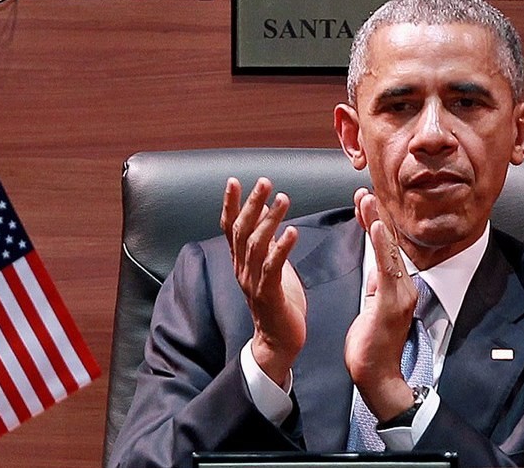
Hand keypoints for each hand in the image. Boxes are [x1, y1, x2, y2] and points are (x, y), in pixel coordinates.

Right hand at [221, 177, 305, 384]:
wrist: (278, 342)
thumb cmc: (278, 303)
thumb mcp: (271, 268)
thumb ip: (267, 243)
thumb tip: (269, 213)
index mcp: (241, 263)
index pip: (230, 228)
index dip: (230, 204)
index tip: (233, 181)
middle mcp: (242, 270)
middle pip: (242, 231)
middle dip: (252, 204)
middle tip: (264, 182)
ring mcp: (253, 282)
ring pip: (256, 245)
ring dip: (270, 220)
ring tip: (284, 199)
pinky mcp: (269, 295)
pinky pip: (272, 267)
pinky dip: (281, 248)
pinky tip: (292, 231)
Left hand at [344, 188, 416, 420]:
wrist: (376, 374)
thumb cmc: (372, 344)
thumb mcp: (373, 306)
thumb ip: (377, 286)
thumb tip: (375, 270)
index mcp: (396, 286)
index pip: (384, 247)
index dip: (374, 223)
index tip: (364, 201)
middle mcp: (403, 285)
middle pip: (388, 243)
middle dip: (376, 216)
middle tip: (365, 190)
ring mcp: (400, 294)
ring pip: (389, 250)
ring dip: (377, 222)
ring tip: (368, 199)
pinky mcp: (392, 303)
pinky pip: (387, 269)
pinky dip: (381, 245)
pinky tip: (375, 227)